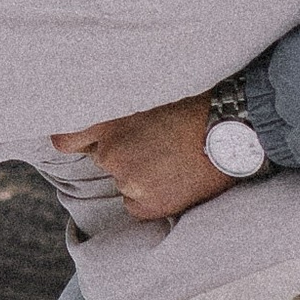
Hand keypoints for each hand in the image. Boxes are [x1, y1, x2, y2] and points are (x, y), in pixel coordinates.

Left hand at [48, 93, 227, 222]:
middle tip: (158, 144)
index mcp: (109, 123)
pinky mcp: (145, 205)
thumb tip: (87, 128)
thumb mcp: (151, 94)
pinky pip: (136, 204)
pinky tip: (175, 181)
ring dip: (140, 175)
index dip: (69, 141)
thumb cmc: (196, 108)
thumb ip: (120, 111)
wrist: (232, 133)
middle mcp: (111, 153)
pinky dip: (150, 197)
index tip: (70, 143)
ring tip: (174, 162)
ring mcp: (127, 181)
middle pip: (105, 159)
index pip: (67, 139)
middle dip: (123, 153)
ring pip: (124, 181)